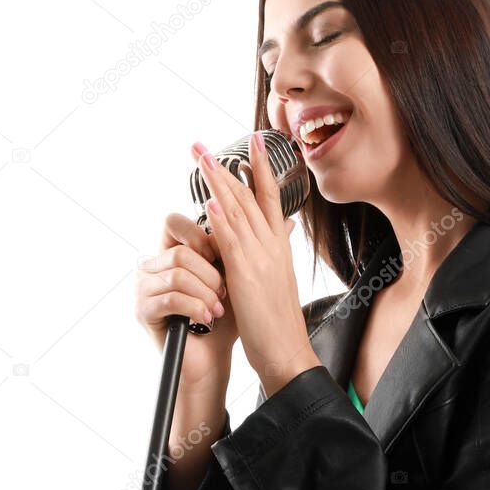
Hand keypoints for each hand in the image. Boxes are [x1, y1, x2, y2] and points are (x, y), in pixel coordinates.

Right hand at [134, 157, 240, 391]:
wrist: (216, 357)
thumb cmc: (228, 318)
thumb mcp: (244, 276)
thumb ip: (258, 246)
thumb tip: (291, 220)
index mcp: (174, 250)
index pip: (175, 222)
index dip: (202, 238)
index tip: (219, 258)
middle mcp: (154, 265)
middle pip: (181, 250)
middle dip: (211, 274)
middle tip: (223, 293)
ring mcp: (145, 287)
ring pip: (177, 273)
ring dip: (206, 293)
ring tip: (218, 309)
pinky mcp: (143, 310)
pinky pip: (170, 298)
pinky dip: (196, 308)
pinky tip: (207, 318)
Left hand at [196, 131, 319, 396]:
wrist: (287, 350)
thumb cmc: (279, 321)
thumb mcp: (279, 278)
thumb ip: (276, 250)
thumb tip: (284, 227)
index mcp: (279, 245)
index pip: (269, 196)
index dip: (261, 167)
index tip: (253, 139)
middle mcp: (271, 245)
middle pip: (249, 195)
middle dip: (227, 165)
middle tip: (204, 143)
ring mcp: (259, 257)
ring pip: (238, 211)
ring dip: (218, 181)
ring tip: (202, 156)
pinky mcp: (246, 275)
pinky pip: (231, 241)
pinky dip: (222, 217)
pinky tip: (210, 199)